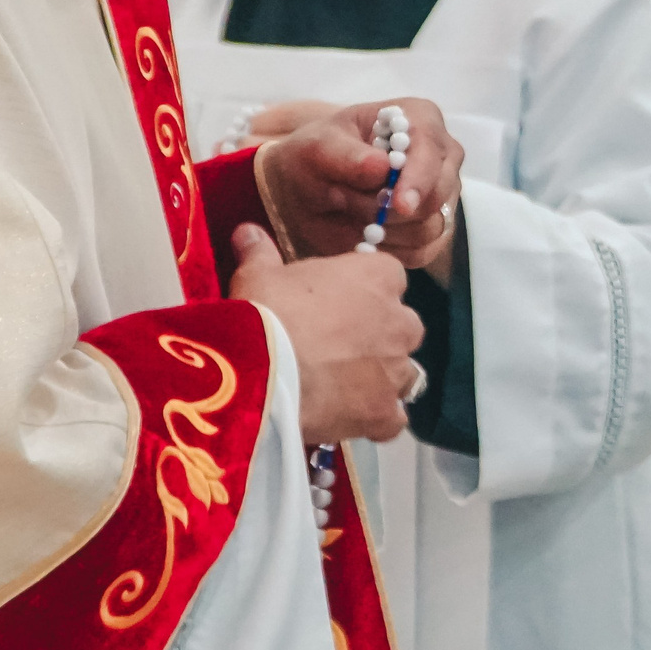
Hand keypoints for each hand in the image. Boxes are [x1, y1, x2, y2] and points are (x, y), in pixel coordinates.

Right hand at [228, 223, 424, 442]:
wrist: (262, 372)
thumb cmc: (267, 311)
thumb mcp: (258, 274)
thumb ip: (260, 252)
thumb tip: (247, 231)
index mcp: (379, 277)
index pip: (389, 276)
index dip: (364, 290)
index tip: (337, 301)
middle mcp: (400, 322)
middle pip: (402, 326)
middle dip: (380, 335)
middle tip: (339, 346)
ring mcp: (397, 370)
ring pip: (403, 373)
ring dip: (382, 377)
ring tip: (344, 386)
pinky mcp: (385, 412)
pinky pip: (392, 418)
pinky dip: (377, 418)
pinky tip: (351, 418)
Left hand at [258, 99, 464, 270]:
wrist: (308, 190)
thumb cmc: (317, 156)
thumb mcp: (317, 147)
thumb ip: (346, 154)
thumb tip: (381, 166)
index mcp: (420, 119)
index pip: (431, 151)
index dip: (418, 179)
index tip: (400, 204)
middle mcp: (440, 156)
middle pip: (438, 194)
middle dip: (390, 208)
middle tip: (347, 202)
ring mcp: (441, 195)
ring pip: (429, 227)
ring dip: (384, 228)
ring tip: (350, 210)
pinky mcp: (434, 230)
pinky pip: (422, 251)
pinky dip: (389, 248)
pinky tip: (365, 232)